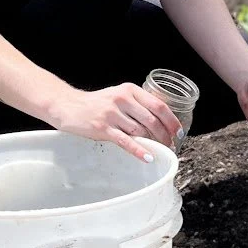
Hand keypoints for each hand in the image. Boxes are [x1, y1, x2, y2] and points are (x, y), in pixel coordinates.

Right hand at [46, 82, 179, 161]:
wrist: (68, 105)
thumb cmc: (96, 103)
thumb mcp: (118, 96)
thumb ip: (137, 104)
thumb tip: (161, 121)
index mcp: (130, 90)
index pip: (158, 105)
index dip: (172, 120)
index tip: (179, 131)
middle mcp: (122, 99)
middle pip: (152, 120)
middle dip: (165, 135)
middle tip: (170, 144)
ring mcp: (112, 114)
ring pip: (140, 131)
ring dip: (153, 143)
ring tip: (159, 150)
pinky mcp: (103, 128)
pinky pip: (125, 141)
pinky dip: (139, 150)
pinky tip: (148, 157)